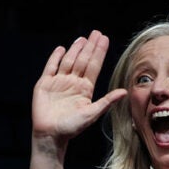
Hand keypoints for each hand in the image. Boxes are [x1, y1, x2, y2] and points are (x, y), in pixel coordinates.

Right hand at [31, 30, 126, 146]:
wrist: (51, 135)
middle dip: (89, 47)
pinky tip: (61, 49)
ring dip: (75, 49)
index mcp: (85, 89)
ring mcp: (58, 82)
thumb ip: (106, 101)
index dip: (99, 53)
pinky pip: (50, 67)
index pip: (93, 66)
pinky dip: (55, 58)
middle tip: (96, 33)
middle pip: (82, 60)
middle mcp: (73, 83)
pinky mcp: (44, 84)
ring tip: (83, 39)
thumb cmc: (72, 127)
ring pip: (68, 61)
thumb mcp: (92, 113)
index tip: (104, 39)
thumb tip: (124, 92)